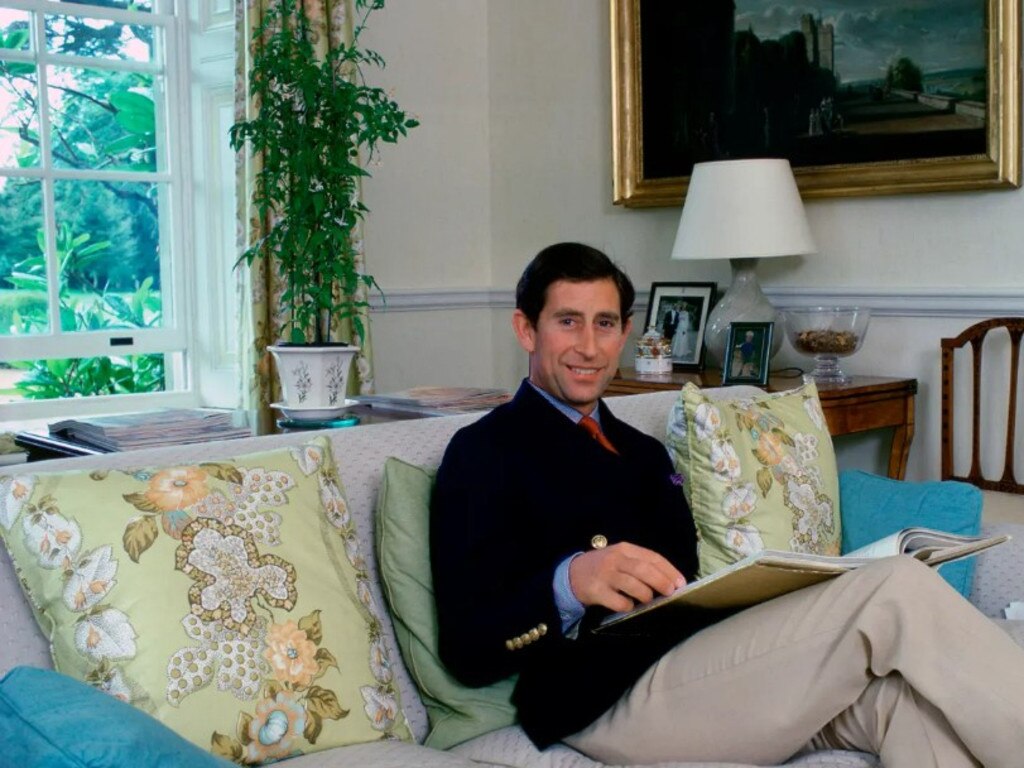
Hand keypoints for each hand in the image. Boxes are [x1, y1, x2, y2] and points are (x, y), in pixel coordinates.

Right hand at [568, 542, 685, 612]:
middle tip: (671, 593)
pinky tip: (628, 606)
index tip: (680, 582)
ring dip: (646, 595)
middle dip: (661, 582)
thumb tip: (669, 581)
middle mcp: (615, 559)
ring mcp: (605, 575)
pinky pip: (619, 601)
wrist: (572, 575)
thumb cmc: (604, 568)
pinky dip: (628, 606)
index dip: (669, 570)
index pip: (652, 557)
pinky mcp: (596, 590)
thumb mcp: (620, 559)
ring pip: (633, 585)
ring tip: (648, 600)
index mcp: (624, 549)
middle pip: (644, 569)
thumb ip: (640, 565)